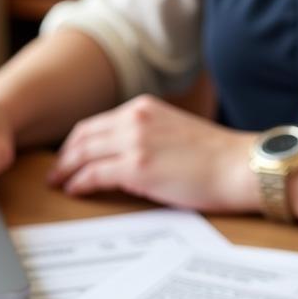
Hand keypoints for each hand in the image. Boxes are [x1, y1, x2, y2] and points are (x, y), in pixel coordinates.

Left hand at [47, 95, 259, 212]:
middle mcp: (135, 119)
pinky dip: (78, 183)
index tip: (69, 157)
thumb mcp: (176, 134)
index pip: (97, 123)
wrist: (242, 166)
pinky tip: (74, 191)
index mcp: (144, 108)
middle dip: (64, 156)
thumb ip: (149, 137)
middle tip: (55, 173)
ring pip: (83, 154)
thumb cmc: (219, 158)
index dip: (77, 142)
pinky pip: (94, 175)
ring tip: (58, 184)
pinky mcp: (137, 168)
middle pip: (83, 136)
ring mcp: (134, 142)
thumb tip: (128, 159)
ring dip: (65, 170)